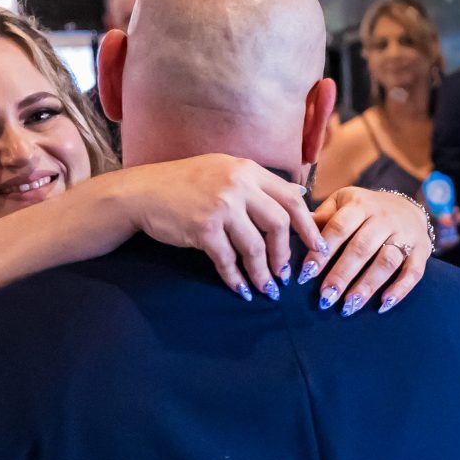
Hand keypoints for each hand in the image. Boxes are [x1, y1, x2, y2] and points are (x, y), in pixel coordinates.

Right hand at [121, 155, 320, 298]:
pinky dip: (236, 278)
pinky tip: (241, 289)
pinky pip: (228, 260)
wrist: (141, 192)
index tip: (318, 248)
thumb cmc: (184, 184)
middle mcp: (237, 184)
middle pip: (279, 224)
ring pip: (255, 247)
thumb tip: (300, 194)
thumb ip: (260, 183)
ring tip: (267, 288)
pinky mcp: (203, 228)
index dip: (309, 226)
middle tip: (287, 274)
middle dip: (286, 254)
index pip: (291, 198)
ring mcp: (220, 205)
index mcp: (247, 169)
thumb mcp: (225, 170)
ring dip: (263, 273)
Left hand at [312, 186, 433, 314]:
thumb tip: (294, 234)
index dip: (322, 252)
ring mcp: (405, 235)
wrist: (408, 207)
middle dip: (342, 275)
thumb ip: (323, 217)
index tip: (306, 275)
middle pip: (361, 248)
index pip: (338, 228)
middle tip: (325, 298)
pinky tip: (383, 305)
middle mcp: (384, 218)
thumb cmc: (365, 210)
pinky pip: (413, 272)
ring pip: (386, 262)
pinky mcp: (422, 251)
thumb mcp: (343, 202)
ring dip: (366, 286)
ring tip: (348, 307)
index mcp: (360, 205)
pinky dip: (399, 290)